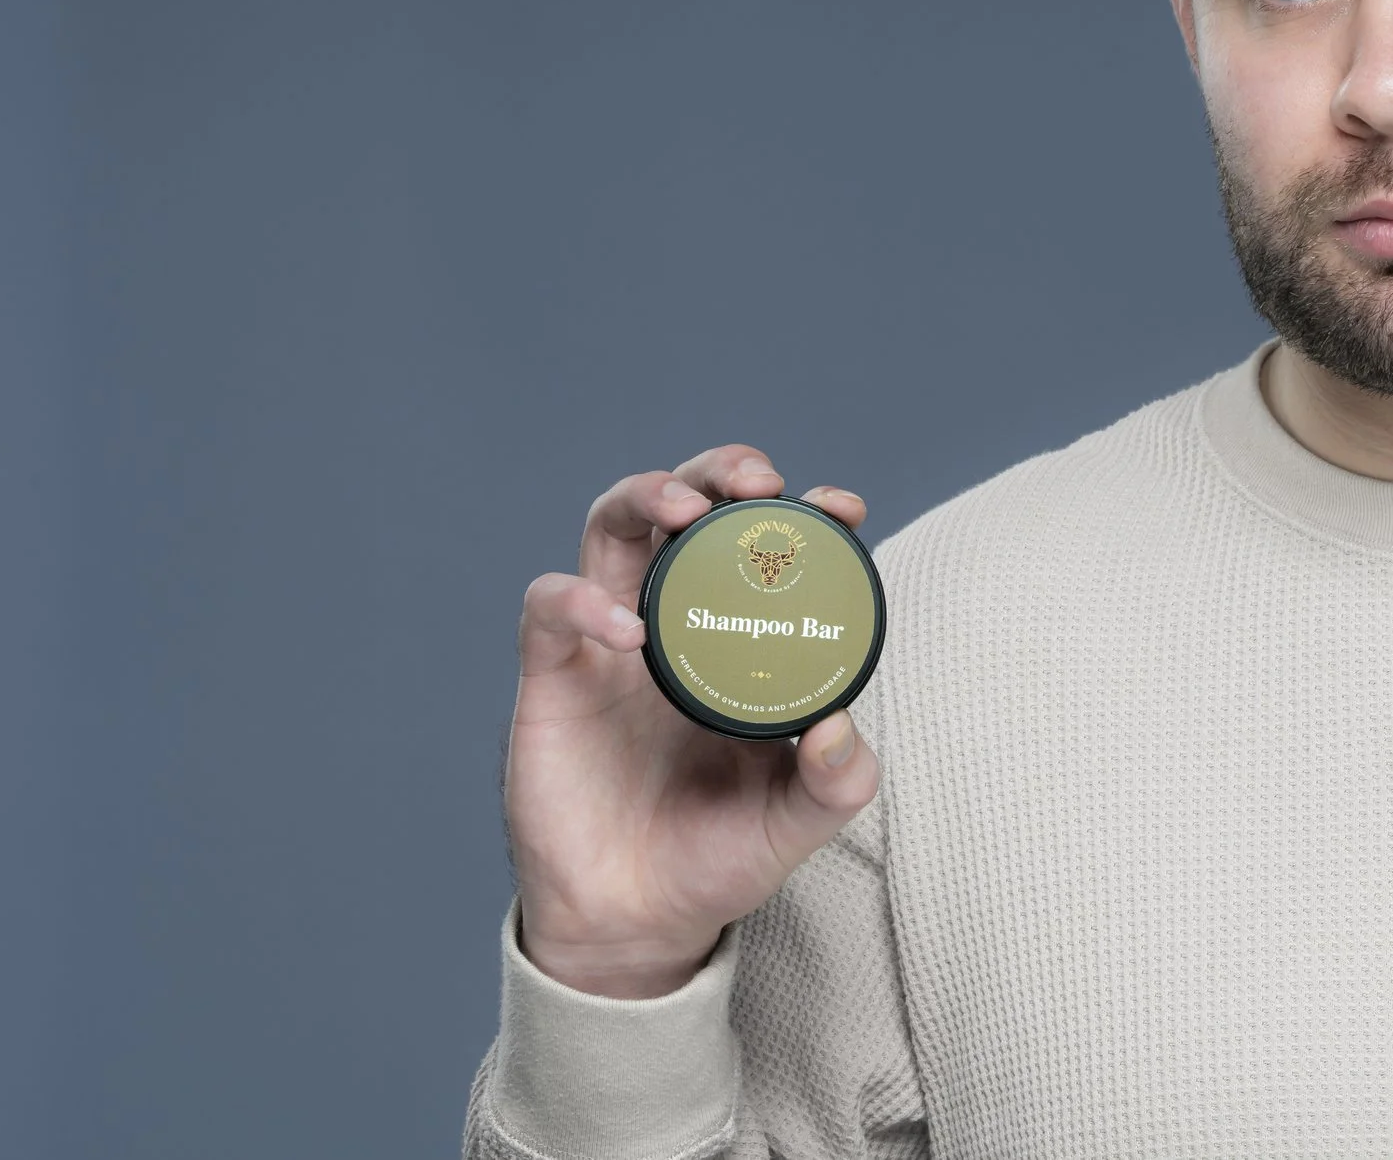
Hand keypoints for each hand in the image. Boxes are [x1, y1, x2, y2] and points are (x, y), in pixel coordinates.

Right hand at [503, 445, 881, 997]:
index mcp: (742, 640)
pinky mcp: (553, 674)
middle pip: (688, 507)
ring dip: (648, 495)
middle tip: (757, 481)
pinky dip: (581, 601)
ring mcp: (610, 641)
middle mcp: (678, 623)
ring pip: (613, 525)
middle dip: (720, 471)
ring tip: (687, 510)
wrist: (634, 921)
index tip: (842, 506)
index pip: (770, 548)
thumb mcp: (795, 824)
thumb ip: (835, 782)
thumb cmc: (718, 858)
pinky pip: (550, 608)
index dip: (807, 513)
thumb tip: (839, 727)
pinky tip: (626, 630)